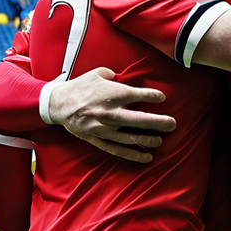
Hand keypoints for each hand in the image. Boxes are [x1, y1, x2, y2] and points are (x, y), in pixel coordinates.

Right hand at [48, 68, 174, 162]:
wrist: (57, 104)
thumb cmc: (79, 86)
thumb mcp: (97, 73)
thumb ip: (114, 75)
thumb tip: (124, 78)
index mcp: (112, 94)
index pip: (139, 95)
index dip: (153, 97)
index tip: (161, 98)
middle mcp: (111, 112)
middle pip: (140, 119)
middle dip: (159, 122)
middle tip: (173, 124)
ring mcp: (104, 128)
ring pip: (131, 137)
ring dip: (149, 139)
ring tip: (160, 140)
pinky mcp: (98, 139)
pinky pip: (118, 149)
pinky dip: (133, 154)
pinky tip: (146, 157)